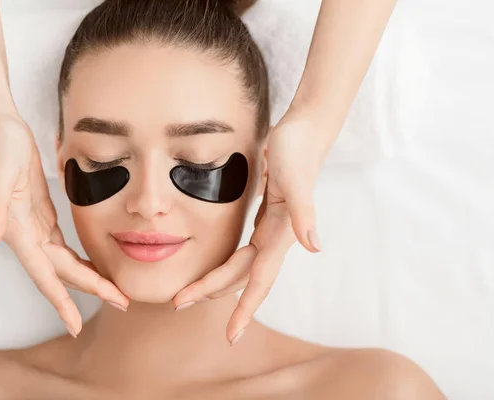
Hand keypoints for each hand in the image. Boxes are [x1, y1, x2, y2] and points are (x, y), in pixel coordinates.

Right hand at [0, 115, 128, 336]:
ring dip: (88, 280)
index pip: (43, 275)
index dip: (60, 301)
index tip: (76, 325)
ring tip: (115, 292)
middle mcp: (27, 236)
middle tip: (122, 303)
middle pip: (62, 273)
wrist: (0, 130)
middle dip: (90, 292)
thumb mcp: (0, 171)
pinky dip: (79, 261)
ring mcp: (35, 229)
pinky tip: (94, 266)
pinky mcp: (42, 218)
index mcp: (19, 231)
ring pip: (64, 264)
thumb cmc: (1, 147)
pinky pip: (63, 249)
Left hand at [173, 109, 328, 343]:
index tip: (230, 337)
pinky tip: (217, 267)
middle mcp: (276, 238)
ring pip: (241, 266)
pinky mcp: (266, 218)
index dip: (245, 310)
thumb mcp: (296, 179)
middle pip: (241, 276)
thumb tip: (315, 247)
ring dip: (217, 281)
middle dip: (211, 292)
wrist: (305, 132)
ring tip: (191, 293)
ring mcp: (271, 229)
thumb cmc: (298, 152)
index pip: (259, 281)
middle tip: (178, 304)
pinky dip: (228, 264)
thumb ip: (304, 213)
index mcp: (280, 235)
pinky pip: (244, 250)